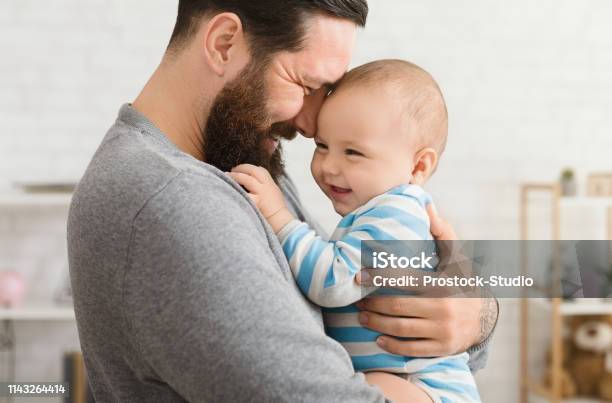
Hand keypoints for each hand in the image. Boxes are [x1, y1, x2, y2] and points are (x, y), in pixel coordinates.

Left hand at [227, 164, 293, 231]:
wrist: (281, 222)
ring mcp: (262, 193)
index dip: (250, 168)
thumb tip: (253, 182)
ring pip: (247, 179)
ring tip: (227, 175)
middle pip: (254, 171)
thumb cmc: (276, 211)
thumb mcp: (274, 194)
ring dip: (236, 176)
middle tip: (232, 170)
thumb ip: (265, 187)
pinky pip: (244, 194)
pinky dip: (236, 190)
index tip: (242, 169)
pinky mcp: (257, 202)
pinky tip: (228, 189)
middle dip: (242, 168)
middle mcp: (267, 186)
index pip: (261, 170)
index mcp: (271, 184)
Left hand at [354, 205, 497, 356]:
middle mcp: (443, 308)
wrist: (485, 318)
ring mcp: (442, 331)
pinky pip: (411, 349)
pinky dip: (392, 346)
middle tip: (356, 301)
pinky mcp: (441, 348)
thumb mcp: (457, 256)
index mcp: (442, 283)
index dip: (379, 277)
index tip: (359, 276)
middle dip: (373, 304)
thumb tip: (427, 205)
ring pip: (401, 329)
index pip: (404, 279)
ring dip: (376, 323)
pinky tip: (379, 340)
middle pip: (397, 307)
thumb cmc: (462, 281)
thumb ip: (441, 231)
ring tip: (362, 317)